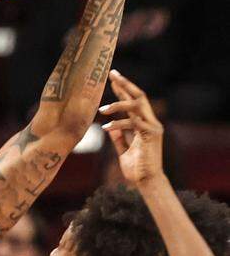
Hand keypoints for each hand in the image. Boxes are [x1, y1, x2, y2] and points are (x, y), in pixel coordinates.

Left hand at [99, 70, 164, 184]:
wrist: (146, 181)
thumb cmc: (136, 167)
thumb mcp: (123, 149)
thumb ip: (118, 137)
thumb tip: (110, 127)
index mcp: (143, 124)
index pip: (133, 101)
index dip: (123, 88)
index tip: (111, 78)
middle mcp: (150, 122)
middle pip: (139, 96)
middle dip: (125, 84)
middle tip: (112, 74)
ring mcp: (153, 127)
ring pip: (137, 105)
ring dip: (119, 103)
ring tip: (102, 109)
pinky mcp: (152, 135)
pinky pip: (134, 122)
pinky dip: (118, 123)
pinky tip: (106, 127)